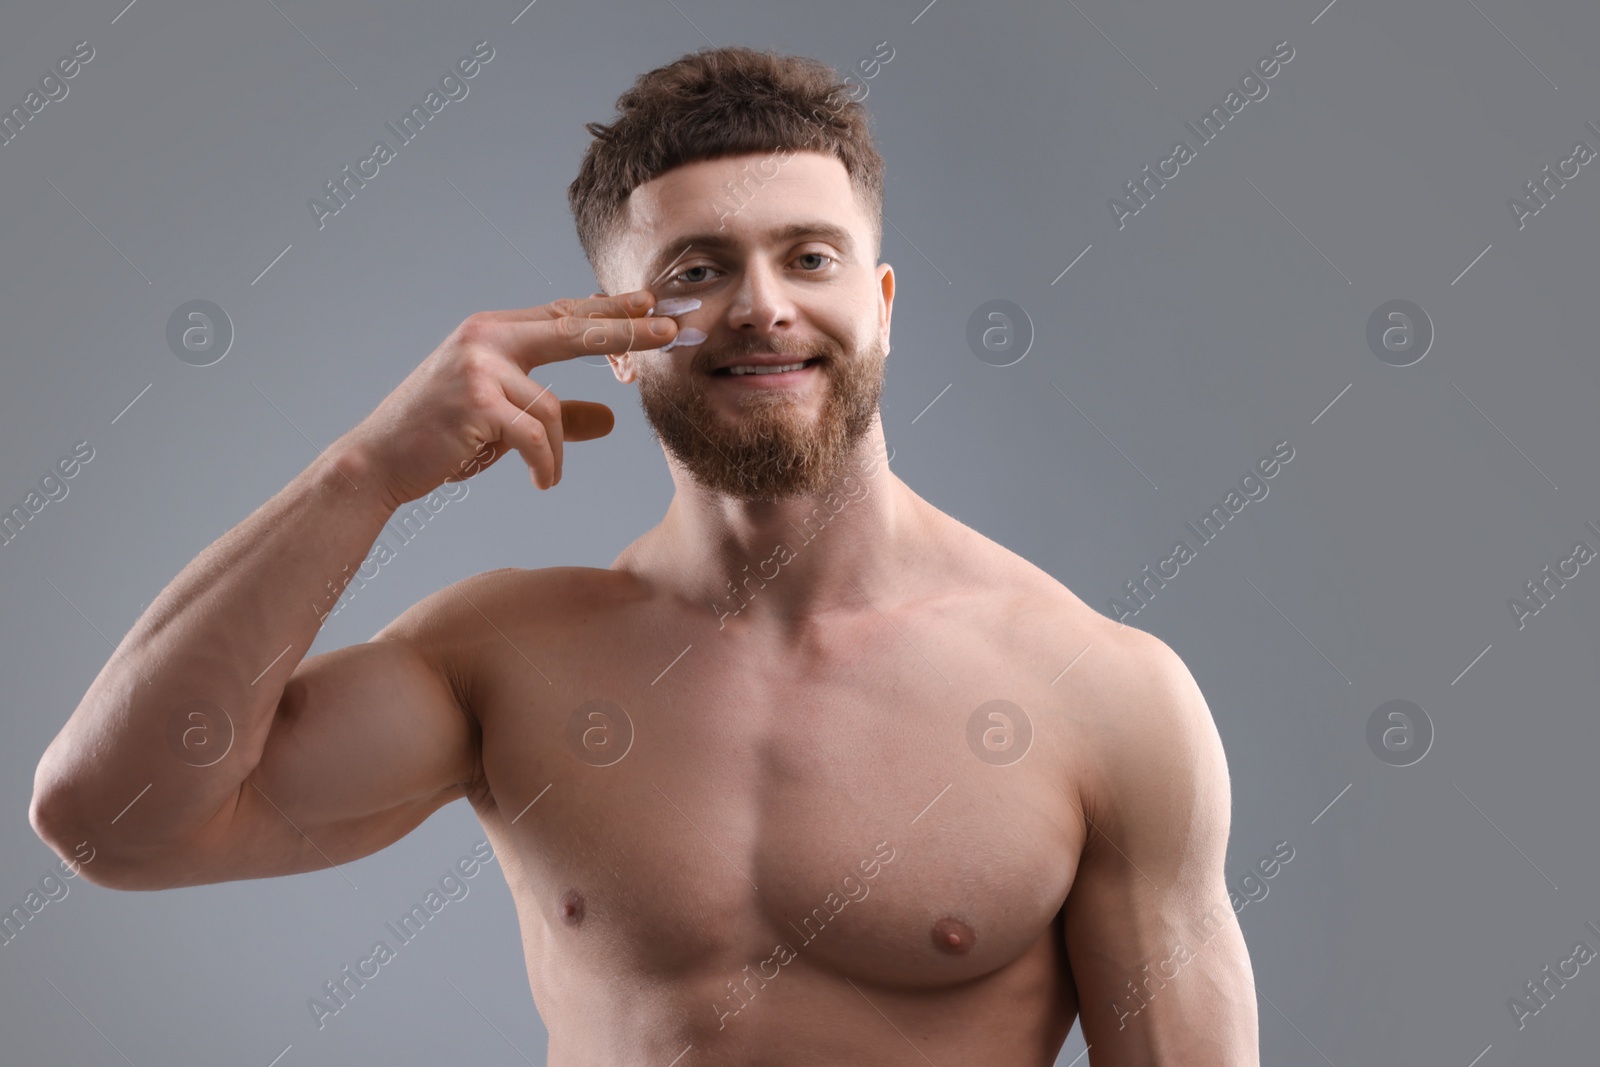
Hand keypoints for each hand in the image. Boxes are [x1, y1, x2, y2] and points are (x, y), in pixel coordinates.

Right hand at [339, 289, 676, 506]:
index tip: (649, 300)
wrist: (375, 461)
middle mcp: (486, 338)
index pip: (562, 314)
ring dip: (557, 452)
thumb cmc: (440, 438)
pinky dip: (547, 466)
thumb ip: (559, 414)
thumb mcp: (503, 419)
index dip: (608, 308)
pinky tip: (542, 483)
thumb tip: (610, 418)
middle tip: (671, 329)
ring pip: (554, 409)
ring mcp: (479, 367)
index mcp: (492, 332)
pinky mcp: (478, 402)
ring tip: (547, 477)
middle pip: (573, 330)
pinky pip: (538, 438)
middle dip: (626, 331)